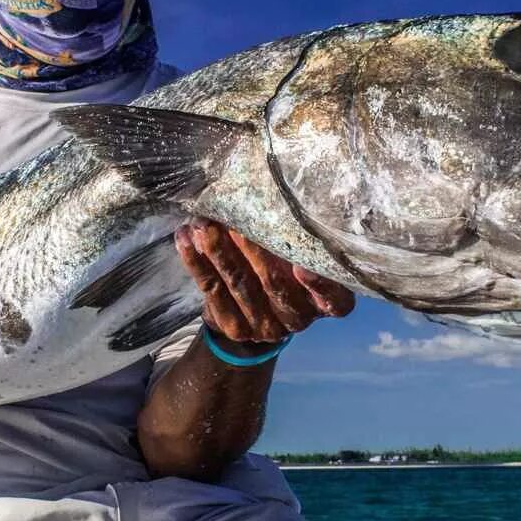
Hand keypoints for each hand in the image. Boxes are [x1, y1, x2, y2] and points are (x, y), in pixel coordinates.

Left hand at [173, 220, 354, 346]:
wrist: (255, 317)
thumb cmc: (287, 270)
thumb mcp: (302, 257)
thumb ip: (299, 239)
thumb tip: (280, 193)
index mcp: (326, 302)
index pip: (335, 300)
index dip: (319, 285)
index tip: (303, 266)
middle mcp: (299, 318)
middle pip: (274, 284)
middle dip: (252, 250)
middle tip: (234, 220)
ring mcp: (266, 326)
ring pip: (239, 285)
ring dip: (218, 251)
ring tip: (203, 223)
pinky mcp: (236, 326)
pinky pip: (212, 291)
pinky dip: (197, 262)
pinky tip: (185, 237)